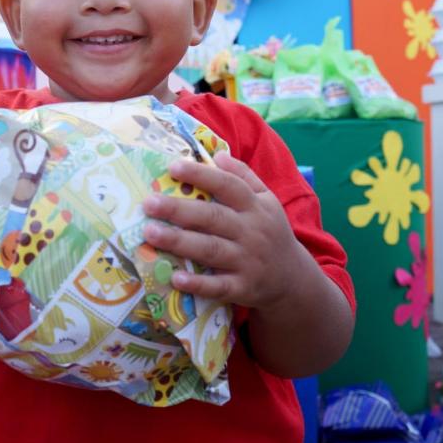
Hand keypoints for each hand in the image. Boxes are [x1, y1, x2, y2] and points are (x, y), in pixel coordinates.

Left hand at [142, 151, 307, 311]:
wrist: (293, 279)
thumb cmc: (269, 232)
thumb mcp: (266, 200)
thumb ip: (244, 176)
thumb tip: (217, 154)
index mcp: (255, 207)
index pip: (228, 185)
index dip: (201, 175)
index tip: (173, 167)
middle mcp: (251, 232)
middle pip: (212, 217)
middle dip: (179, 210)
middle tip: (148, 203)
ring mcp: (247, 261)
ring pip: (210, 250)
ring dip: (179, 242)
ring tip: (150, 233)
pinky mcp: (243, 288)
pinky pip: (218, 286)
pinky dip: (197, 284)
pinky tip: (175, 278)